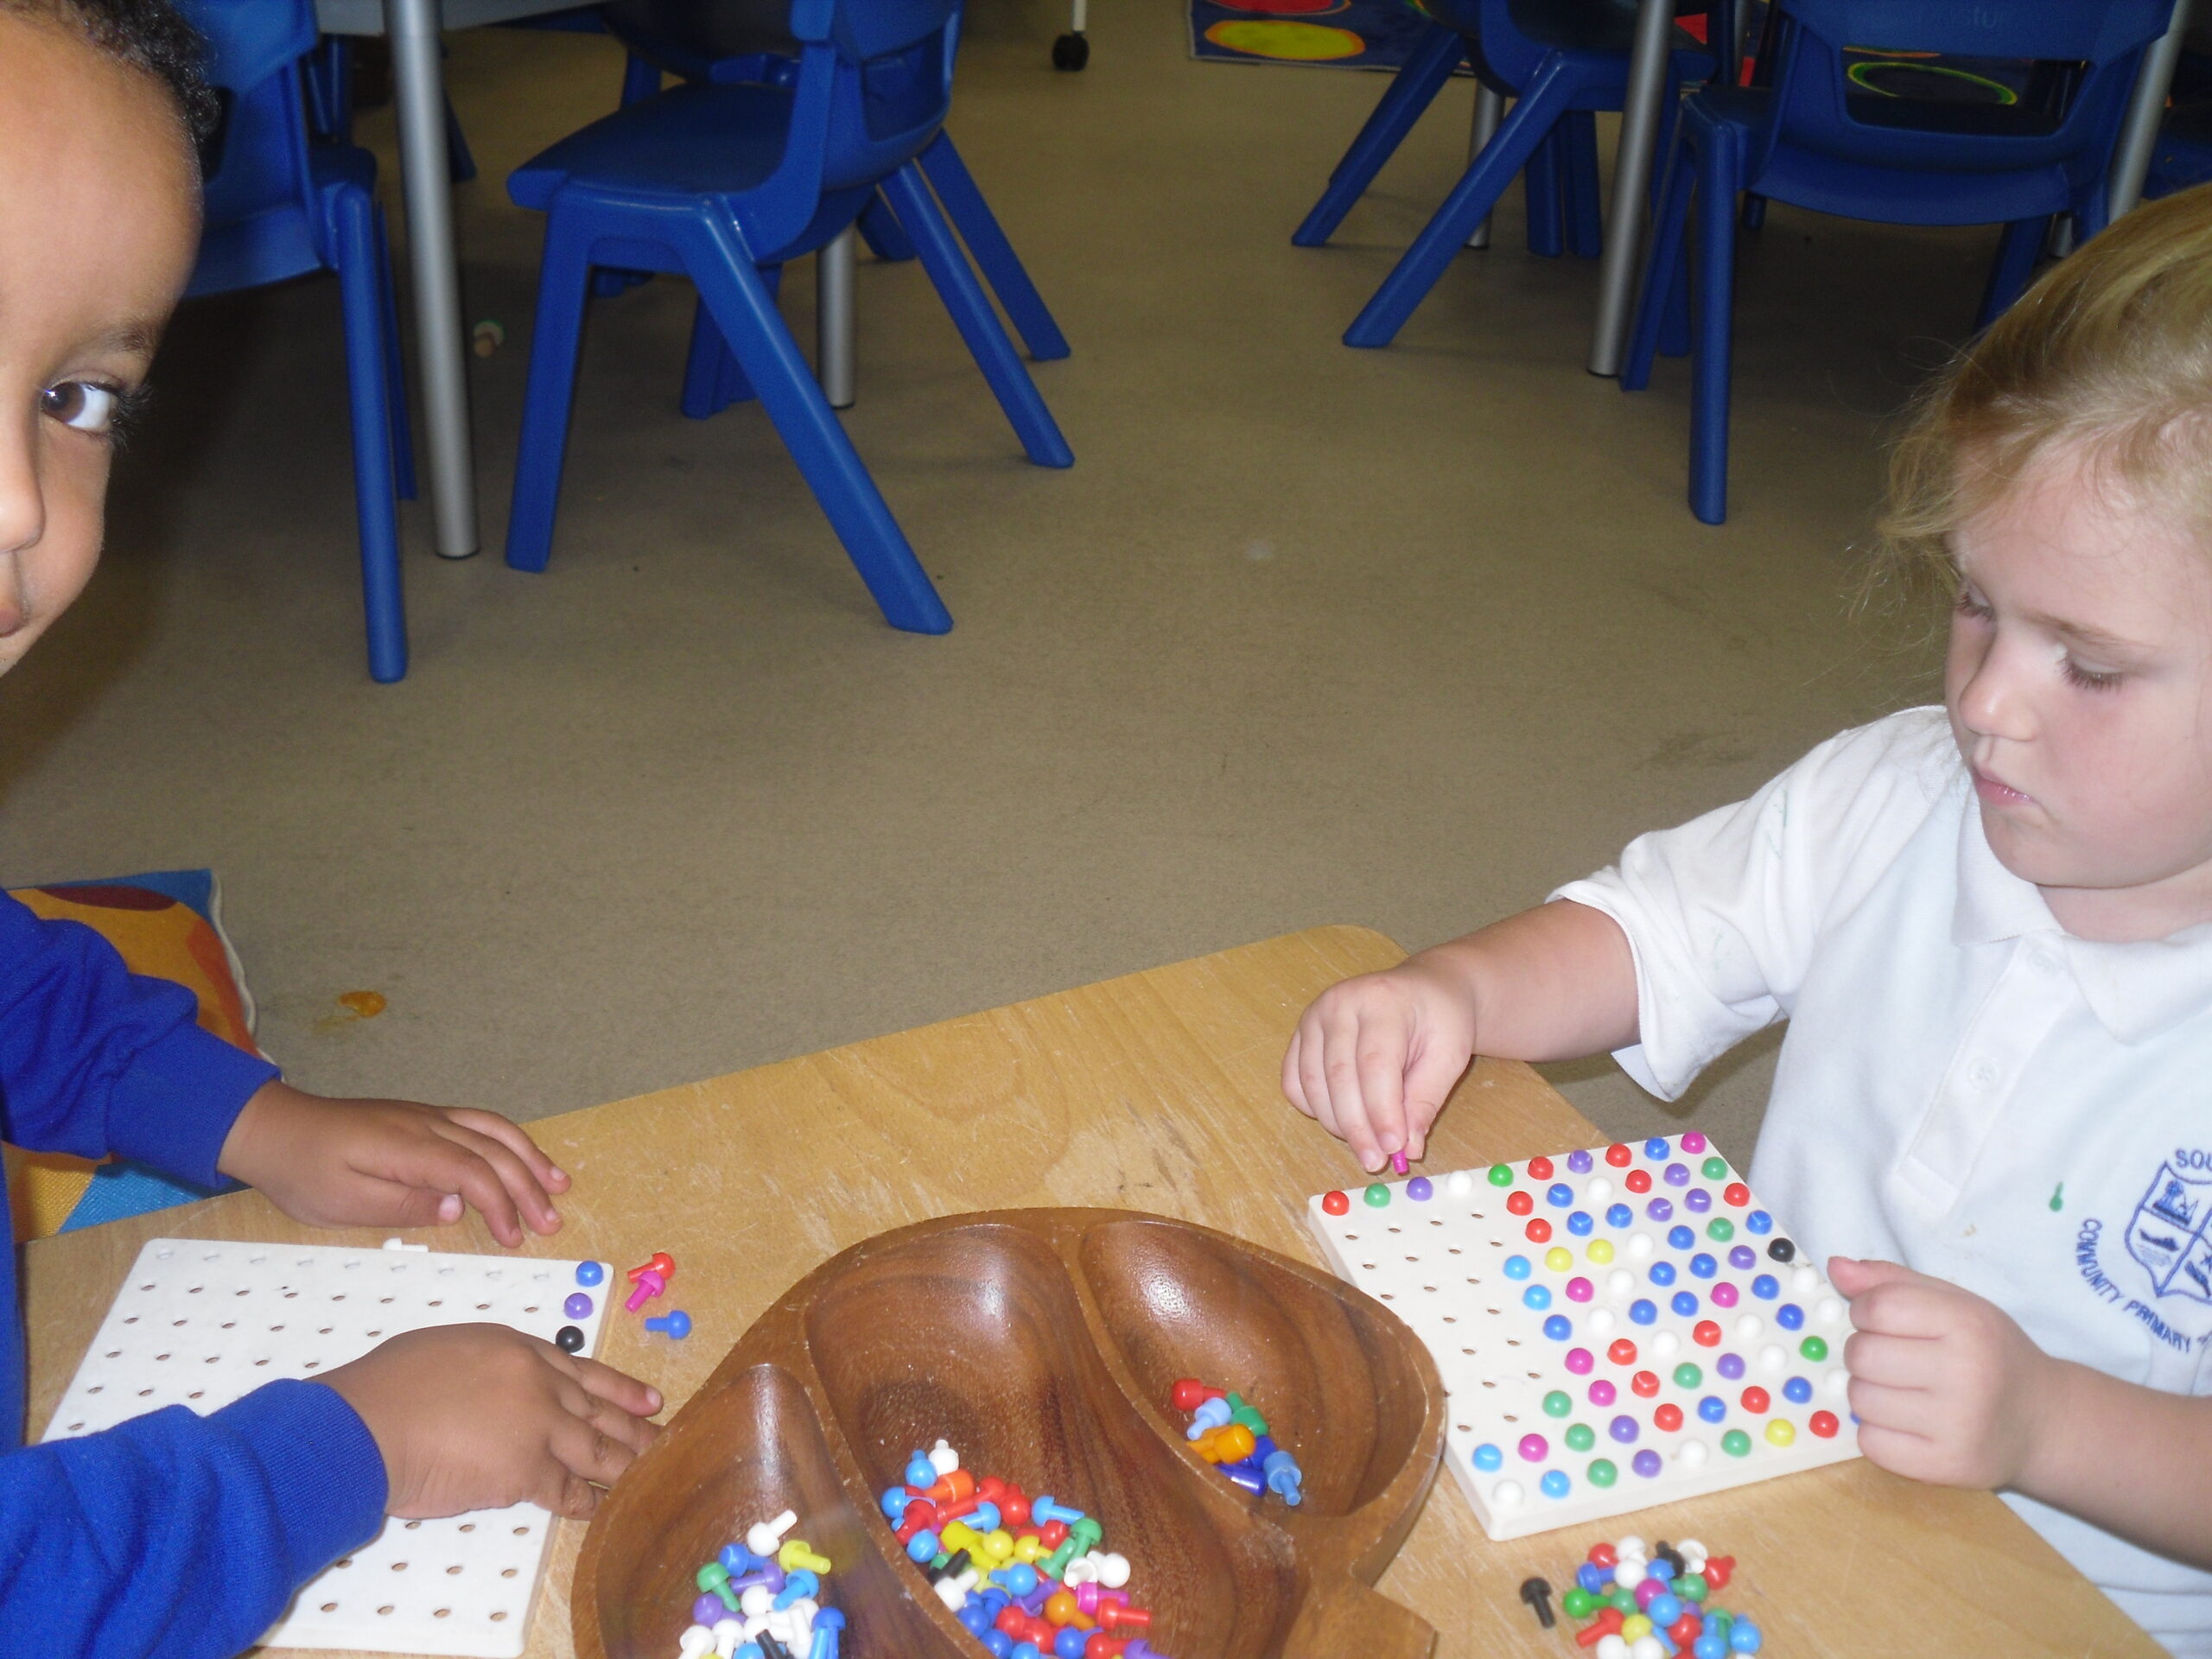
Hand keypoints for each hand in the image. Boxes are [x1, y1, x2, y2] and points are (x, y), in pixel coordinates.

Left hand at [218, 1081, 570, 1246]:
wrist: (275, 1129)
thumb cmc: (304, 1172)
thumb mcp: (343, 1202)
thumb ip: (403, 1205)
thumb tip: (458, 1209)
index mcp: (408, 1146)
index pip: (472, 1172)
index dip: (501, 1205)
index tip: (515, 1238)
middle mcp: (428, 1123)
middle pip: (493, 1150)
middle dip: (528, 1187)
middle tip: (551, 1224)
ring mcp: (429, 1115)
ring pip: (495, 1130)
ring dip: (531, 1158)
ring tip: (560, 1186)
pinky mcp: (426, 1117)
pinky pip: (481, 1123)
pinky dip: (511, 1141)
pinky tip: (525, 1157)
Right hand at [323, 1325, 660, 1517]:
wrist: (368, 1423)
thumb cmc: (387, 1387)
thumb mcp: (443, 1350)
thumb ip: (482, 1369)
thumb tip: (489, 1389)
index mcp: (517, 1349)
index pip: (580, 1370)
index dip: (618, 1387)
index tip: (649, 1397)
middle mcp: (538, 1383)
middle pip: (598, 1408)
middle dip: (634, 1426)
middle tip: (666, 1436)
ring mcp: (537, 1426)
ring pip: (595, 1448)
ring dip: (626, 1464)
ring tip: (652, 1474)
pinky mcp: (525, 1471)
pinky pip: (566, 1491)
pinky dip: (585, 1502)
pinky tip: (601, 1508)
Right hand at [1282, 959, 1477, 1172]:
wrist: (1423, 990)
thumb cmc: (1440, 1020)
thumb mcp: (1448, 1055)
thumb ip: (1426, 1100)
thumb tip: (1407, 1148)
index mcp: (1381, 1000)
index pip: (1375, 1064)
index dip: (1382, 1111)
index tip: (1394, 1148)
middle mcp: (1338, 1002)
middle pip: (1339, 1076)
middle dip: (1357, 1127)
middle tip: (1376, 1161)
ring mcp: (1312, 1016)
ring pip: (1312, 1083)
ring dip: (1336, 1124)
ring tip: (1365, 1145)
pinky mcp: (1299, 1033)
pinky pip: (1293, 1081)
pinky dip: (1313, 1109)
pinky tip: (1341, 1120)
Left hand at [1831, 1256, 2060, 1488]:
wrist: (2043, 1422)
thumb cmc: (1990, 1353)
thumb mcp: (1954, 1303)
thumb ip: (1892, 1281)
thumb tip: (1835, 1266)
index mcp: (1968, 1325)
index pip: (1878, 1307)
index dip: (1864, 1310)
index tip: (1880, 1320)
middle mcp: (1966, 1374)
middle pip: (1862, 1355)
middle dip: (1864, 1352)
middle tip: (1892, 1359)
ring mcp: (1957, 1426)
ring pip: (1860, 1400)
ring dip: (1868, 1392)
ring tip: (1901, 1391)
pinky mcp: (1946, 1466)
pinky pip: (1871, 1444)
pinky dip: (1877, 1432)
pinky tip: (1906, 1423)